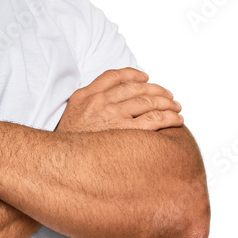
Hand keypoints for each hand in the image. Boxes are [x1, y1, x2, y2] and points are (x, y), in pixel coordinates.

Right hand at [55, 67, 183, 132]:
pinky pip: (154, 119)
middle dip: (157, 91)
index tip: (145, 78)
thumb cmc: (68, 144)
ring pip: (148, 102)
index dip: (133, 75)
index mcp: (85, 95)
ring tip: (176, 108)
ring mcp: (112, 116)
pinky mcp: (125, 131)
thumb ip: (87, 104)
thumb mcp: (70, 116)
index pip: (114, 76)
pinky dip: (169, 117)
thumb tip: (107, 101)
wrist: (60, 163)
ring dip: (167, 103)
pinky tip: (176, 120)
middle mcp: (99, 102)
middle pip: (136, 88)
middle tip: (168, 96)